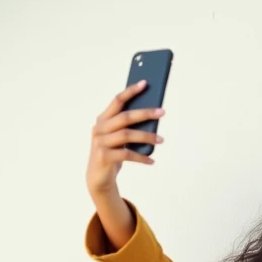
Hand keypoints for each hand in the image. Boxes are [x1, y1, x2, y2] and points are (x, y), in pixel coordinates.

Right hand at [86, 81, 164, 196]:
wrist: (98, 178)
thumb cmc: (113, 154)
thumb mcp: (119, 139)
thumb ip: (128, 127)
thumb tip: (152, 117)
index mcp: (103, 119)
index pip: (117, 100)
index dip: (131, 91)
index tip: (145, 83)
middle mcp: (100, 128)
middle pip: (125, 117)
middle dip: (145, 113)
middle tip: (162, 112)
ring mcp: (100, 142)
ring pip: (127, 135)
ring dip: (146, 136)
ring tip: (161, 140)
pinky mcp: (104, 156)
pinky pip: (127, 154)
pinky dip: (141, 157)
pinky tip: (152, 160)